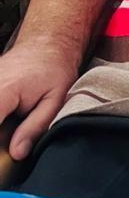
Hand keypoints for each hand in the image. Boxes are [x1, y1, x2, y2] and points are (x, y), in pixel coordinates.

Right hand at [0, 39, 79, 160]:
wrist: (48, 44)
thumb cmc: (55, 69)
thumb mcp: (54, 101)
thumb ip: (34, 128)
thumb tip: (17, 153)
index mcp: (3, 91)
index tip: (8, 151)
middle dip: (2, 132)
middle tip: (15, 136)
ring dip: (3, 123)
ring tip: (14, 125)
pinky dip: (2, 114)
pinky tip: (8, 118)